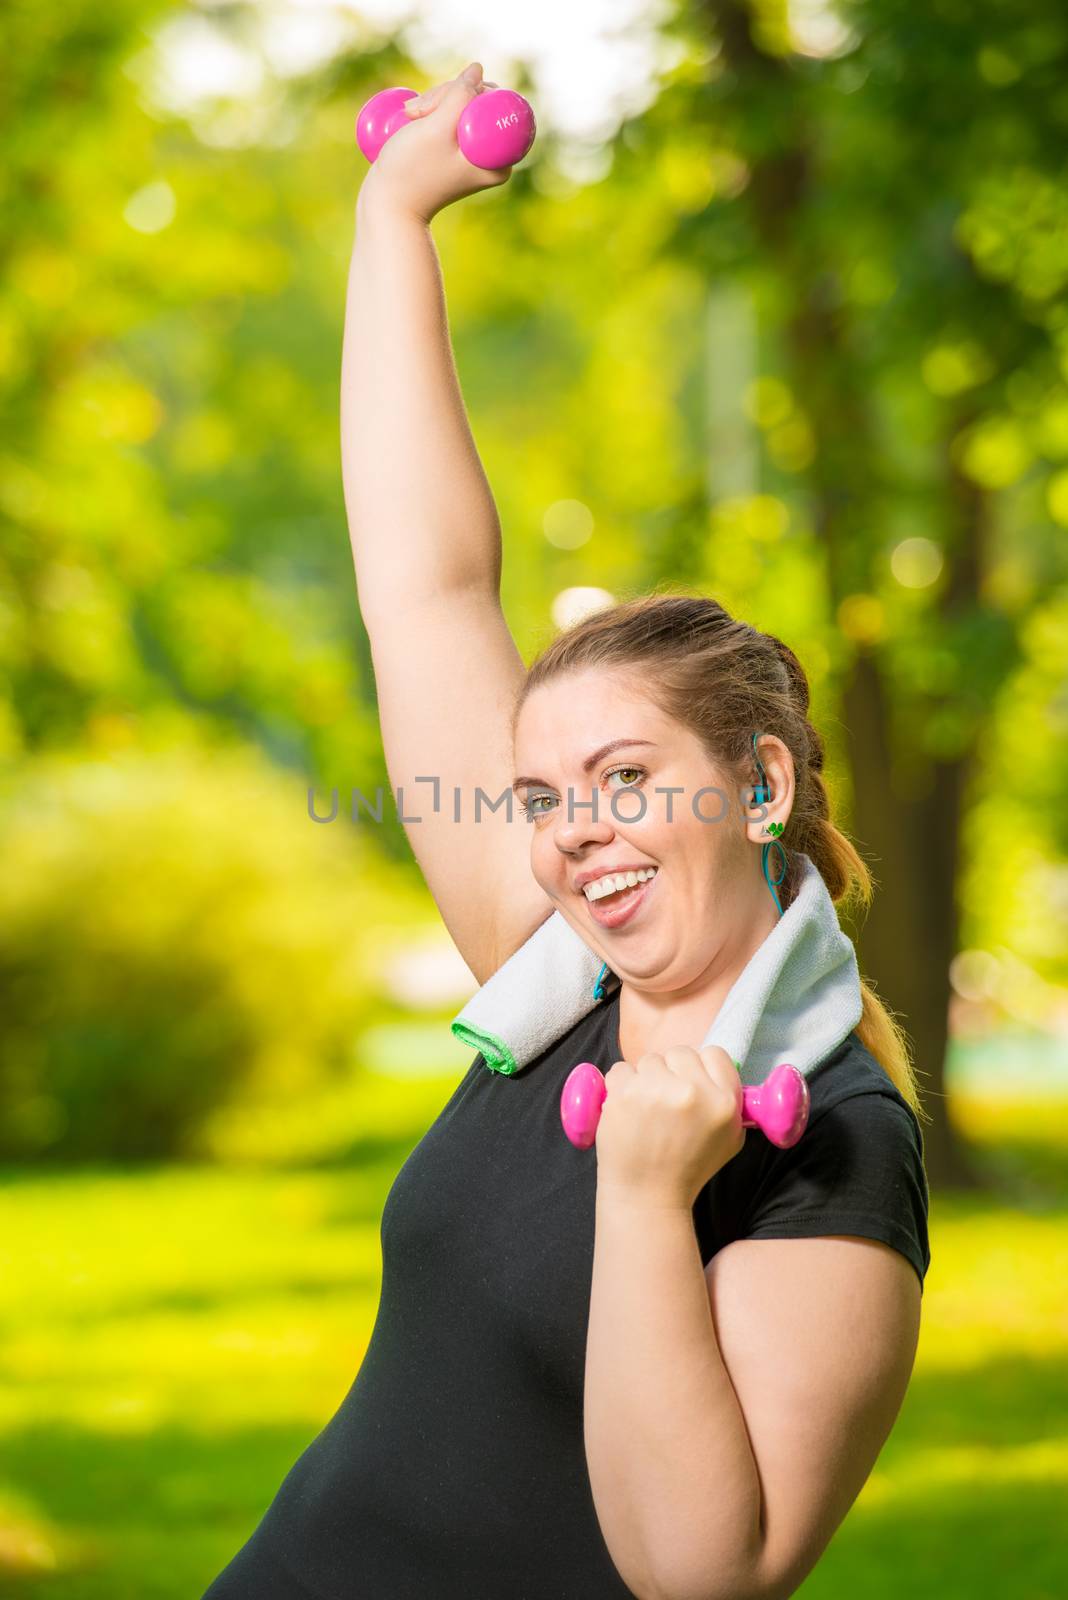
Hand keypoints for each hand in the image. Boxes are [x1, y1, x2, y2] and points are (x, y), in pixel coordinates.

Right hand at [358, 63, 513, 224]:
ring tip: (408, 117)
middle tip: (417, 113)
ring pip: (460, 105)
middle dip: (446, 96)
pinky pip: (448, 117)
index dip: (463, 92)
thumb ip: (460, 95)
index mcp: (499, 159)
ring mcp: (471, 154)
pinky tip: (412, 118)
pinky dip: (430, 111)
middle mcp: (491, 158)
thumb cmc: (410, 172)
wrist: (387, 206)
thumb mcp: (437, 128)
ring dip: (432, 102)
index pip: (491, 101)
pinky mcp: (454, 151)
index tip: (437, 107)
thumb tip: (478, 69)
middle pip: (477, 101)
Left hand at [594, 1046, 746, 1209]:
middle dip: (672, 1072)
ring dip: (645, 1079)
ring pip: (649, 1060)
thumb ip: (730, 1103)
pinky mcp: (623, 1093)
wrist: (647, 1195)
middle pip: (680, 1053)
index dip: (701, 1067)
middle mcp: (691, 1092)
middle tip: (666, 1101)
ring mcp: (655, 1090)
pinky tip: (627, 1110)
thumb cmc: (689, 1168)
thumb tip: (722, 1071)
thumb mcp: (730, 1140)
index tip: (691, 1082)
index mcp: (722, 1102)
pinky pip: (621, 1069)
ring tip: (646, 1110)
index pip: (715, 1054)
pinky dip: (621, 1086)